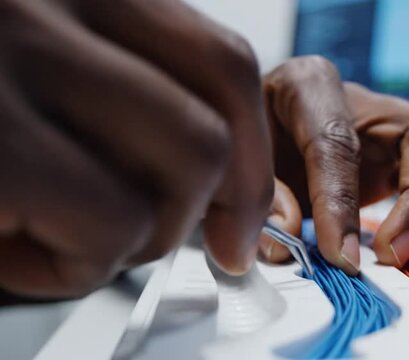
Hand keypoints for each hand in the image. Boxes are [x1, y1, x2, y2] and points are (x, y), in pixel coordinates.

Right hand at [0, 0, 272, 298]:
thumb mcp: (52, 84)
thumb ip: (134, 99)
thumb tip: (225, 174)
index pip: (224, 62)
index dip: (256, 151)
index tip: (250, 210)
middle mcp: (50, 7)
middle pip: (219, 120)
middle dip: (222, 206)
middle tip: (209, 248)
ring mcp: (16, 60)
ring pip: (186, 168)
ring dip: (143, 236)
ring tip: (71, 239)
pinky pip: (111, 224)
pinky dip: (79, 267)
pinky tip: (21, 254)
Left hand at [260, 56, 408, 273]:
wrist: (266, 139)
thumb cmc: (255, 145)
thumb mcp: (243, 167)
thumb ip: (264, 201)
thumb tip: (287, 243)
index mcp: (308, 83)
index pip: (337, 141)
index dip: (341, 202)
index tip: (341, 255)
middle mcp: (361, 95)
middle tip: (392, 254)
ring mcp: (393, 117)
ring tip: (405, 251)